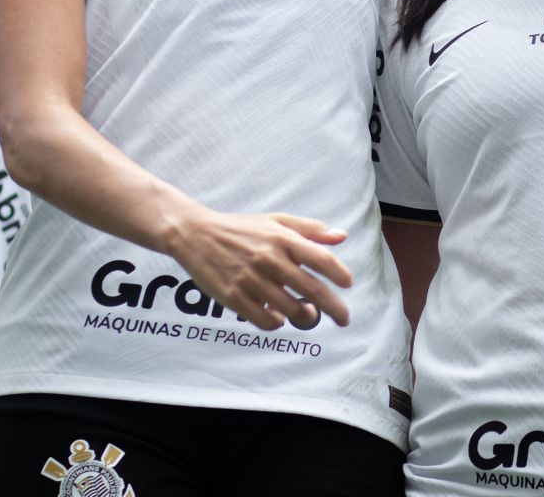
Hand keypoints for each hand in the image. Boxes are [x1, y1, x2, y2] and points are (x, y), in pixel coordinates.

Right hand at [168, 210, 353, 330]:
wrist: (195, 234)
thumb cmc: (240, 228)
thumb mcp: (276, 221)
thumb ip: (310, 229)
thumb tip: (342, 236)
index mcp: (282, 239)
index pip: (322, 258)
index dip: (340, 274)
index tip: (348, 284)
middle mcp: (269, 259)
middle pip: (313, 290)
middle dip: (334, 308)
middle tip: (344, 318)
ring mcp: (251, 280)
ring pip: (291, 310)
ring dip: (306, 317)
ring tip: (308, 314)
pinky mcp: (234, 297)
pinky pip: (265, 320)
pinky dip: (277, 323)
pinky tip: (279, 318)